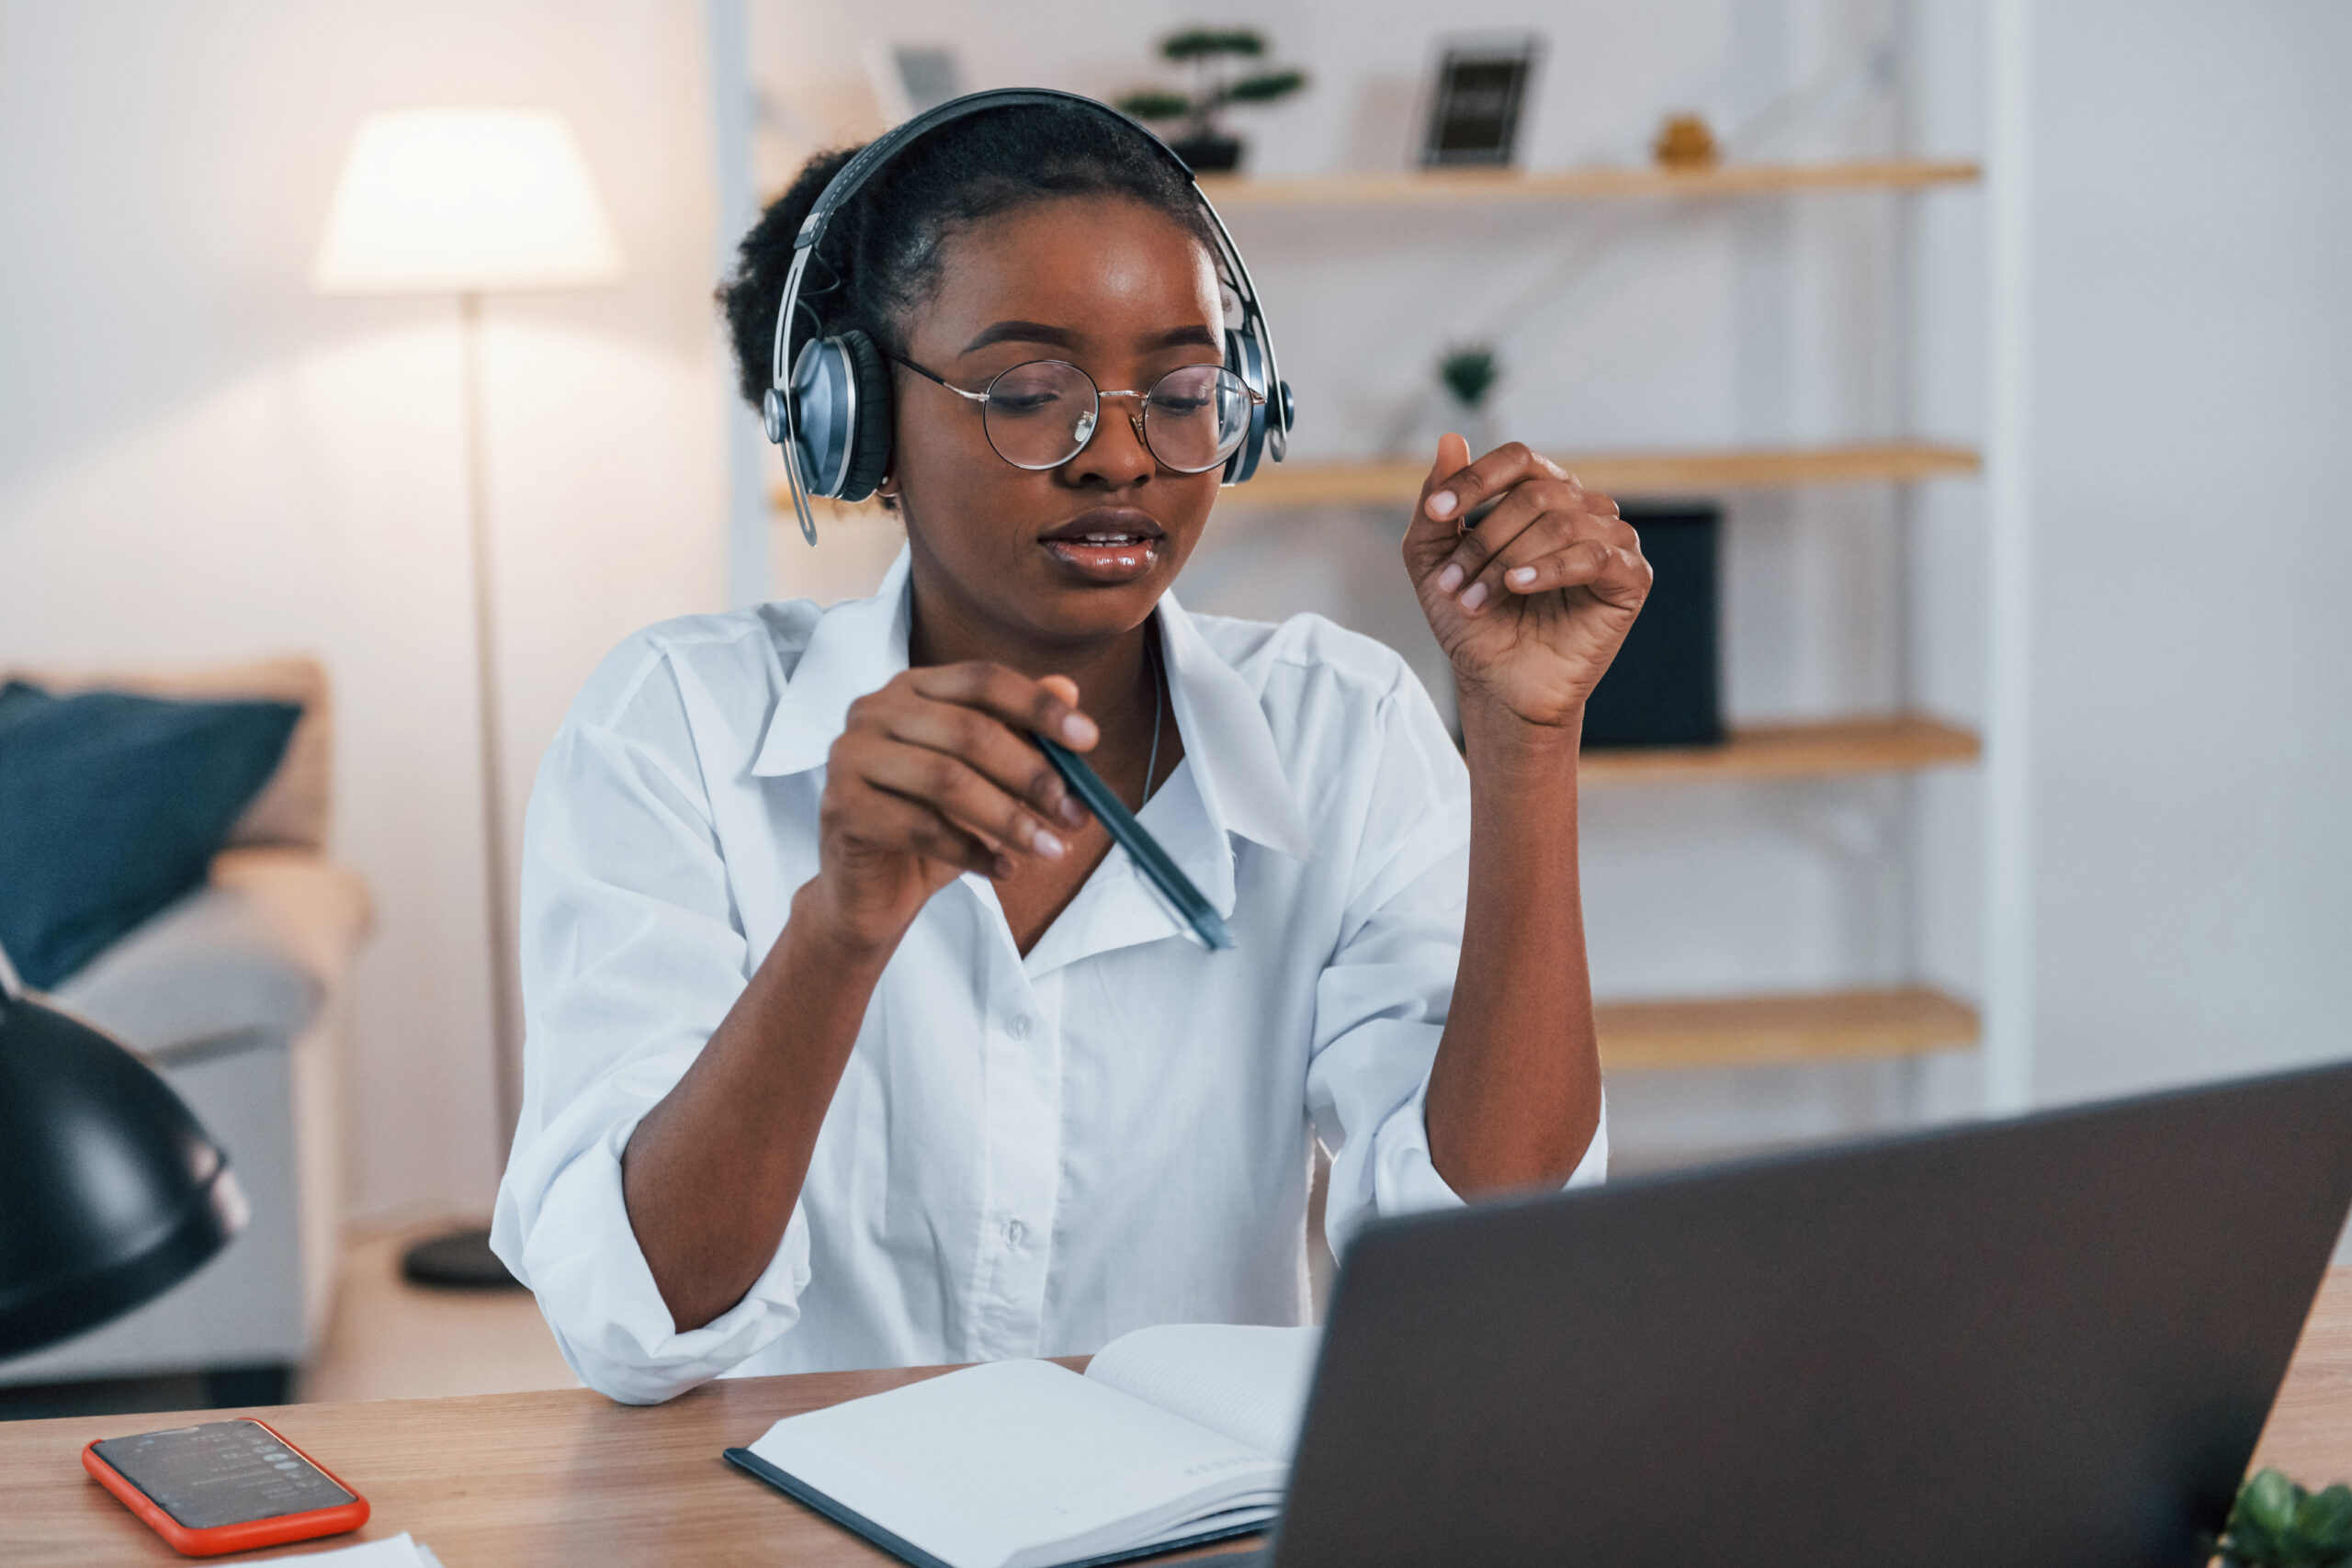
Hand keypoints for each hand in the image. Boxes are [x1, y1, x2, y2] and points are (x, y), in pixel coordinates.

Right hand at [807, 664, 1095, 952]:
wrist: (870, 891)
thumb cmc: (933, 825)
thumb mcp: (987, 779)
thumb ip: (1020, 733)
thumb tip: (1070, 690)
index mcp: (913, 688)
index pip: (983, 679)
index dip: (1039, 707)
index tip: (1089, 741)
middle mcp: (874, 710)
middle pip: (970, 730)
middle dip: (1033, 776)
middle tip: (1076, 816)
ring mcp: (850, 755)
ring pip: (947, 780)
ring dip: (1010, 820)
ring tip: (1050, 851)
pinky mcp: (840, 806)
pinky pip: (919, 826)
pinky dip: (971, 852)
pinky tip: (1002, 870)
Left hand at [1404, 435, 1651, 731]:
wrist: (1499, 686)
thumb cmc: (1474, 623)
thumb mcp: (1435, 561)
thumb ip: (1437, 503)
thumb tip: (1451, 439)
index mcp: (1541, 494)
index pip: (1518, 460)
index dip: (1476, 480)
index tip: (1438, 514)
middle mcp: (1582, 508)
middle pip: (1535, 495)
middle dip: (1484, 541)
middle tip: (1451, 584)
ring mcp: (1611, 540)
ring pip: (1562, 523)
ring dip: (1506, 563)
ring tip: (1474, 601)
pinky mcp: (1630, 578)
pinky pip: (1595, 556)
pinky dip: (1551, 568)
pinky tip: (1519, 587)